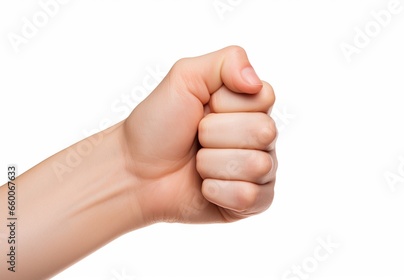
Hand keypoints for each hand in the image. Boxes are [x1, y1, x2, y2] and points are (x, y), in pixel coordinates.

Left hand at [122, 46, 277, 223]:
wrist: (134, 170)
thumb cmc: (158, 124)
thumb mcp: (184, 78)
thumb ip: (226, 61)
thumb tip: (255, 82)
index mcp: (249, 106)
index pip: (265, 97)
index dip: (227, 104)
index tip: (205, 108)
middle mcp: (260, 138)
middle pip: (264, 132)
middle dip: (216, 135)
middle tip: (197, 138)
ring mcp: (259, 171)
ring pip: (258, 165)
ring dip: (213, 164)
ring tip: (197, 164)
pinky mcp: (251, 203)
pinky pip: (251, 197)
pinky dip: (218, 192)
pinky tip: (204, 187)